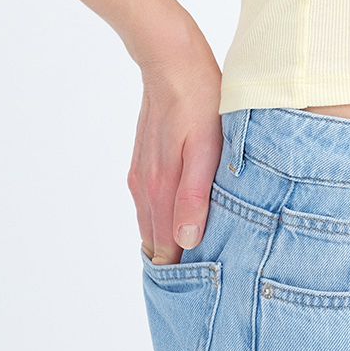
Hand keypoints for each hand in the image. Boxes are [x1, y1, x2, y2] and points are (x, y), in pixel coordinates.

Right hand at [129, 52, 223, 265]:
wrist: (170, 59)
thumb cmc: (198, 99)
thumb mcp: (207, 146)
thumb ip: (195, 194)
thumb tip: (186, 240)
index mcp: (161, 188)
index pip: (165, 250)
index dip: (183, 274)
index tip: (203, 291)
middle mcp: (145, 187)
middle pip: (155, 243)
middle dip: (176, 265)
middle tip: (204, 284)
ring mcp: (142, 174)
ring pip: (152, 224)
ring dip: (169, 242)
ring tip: (197, 260)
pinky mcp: (146, 162)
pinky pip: (151, 204)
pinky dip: (164, 219)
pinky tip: (184, 220)